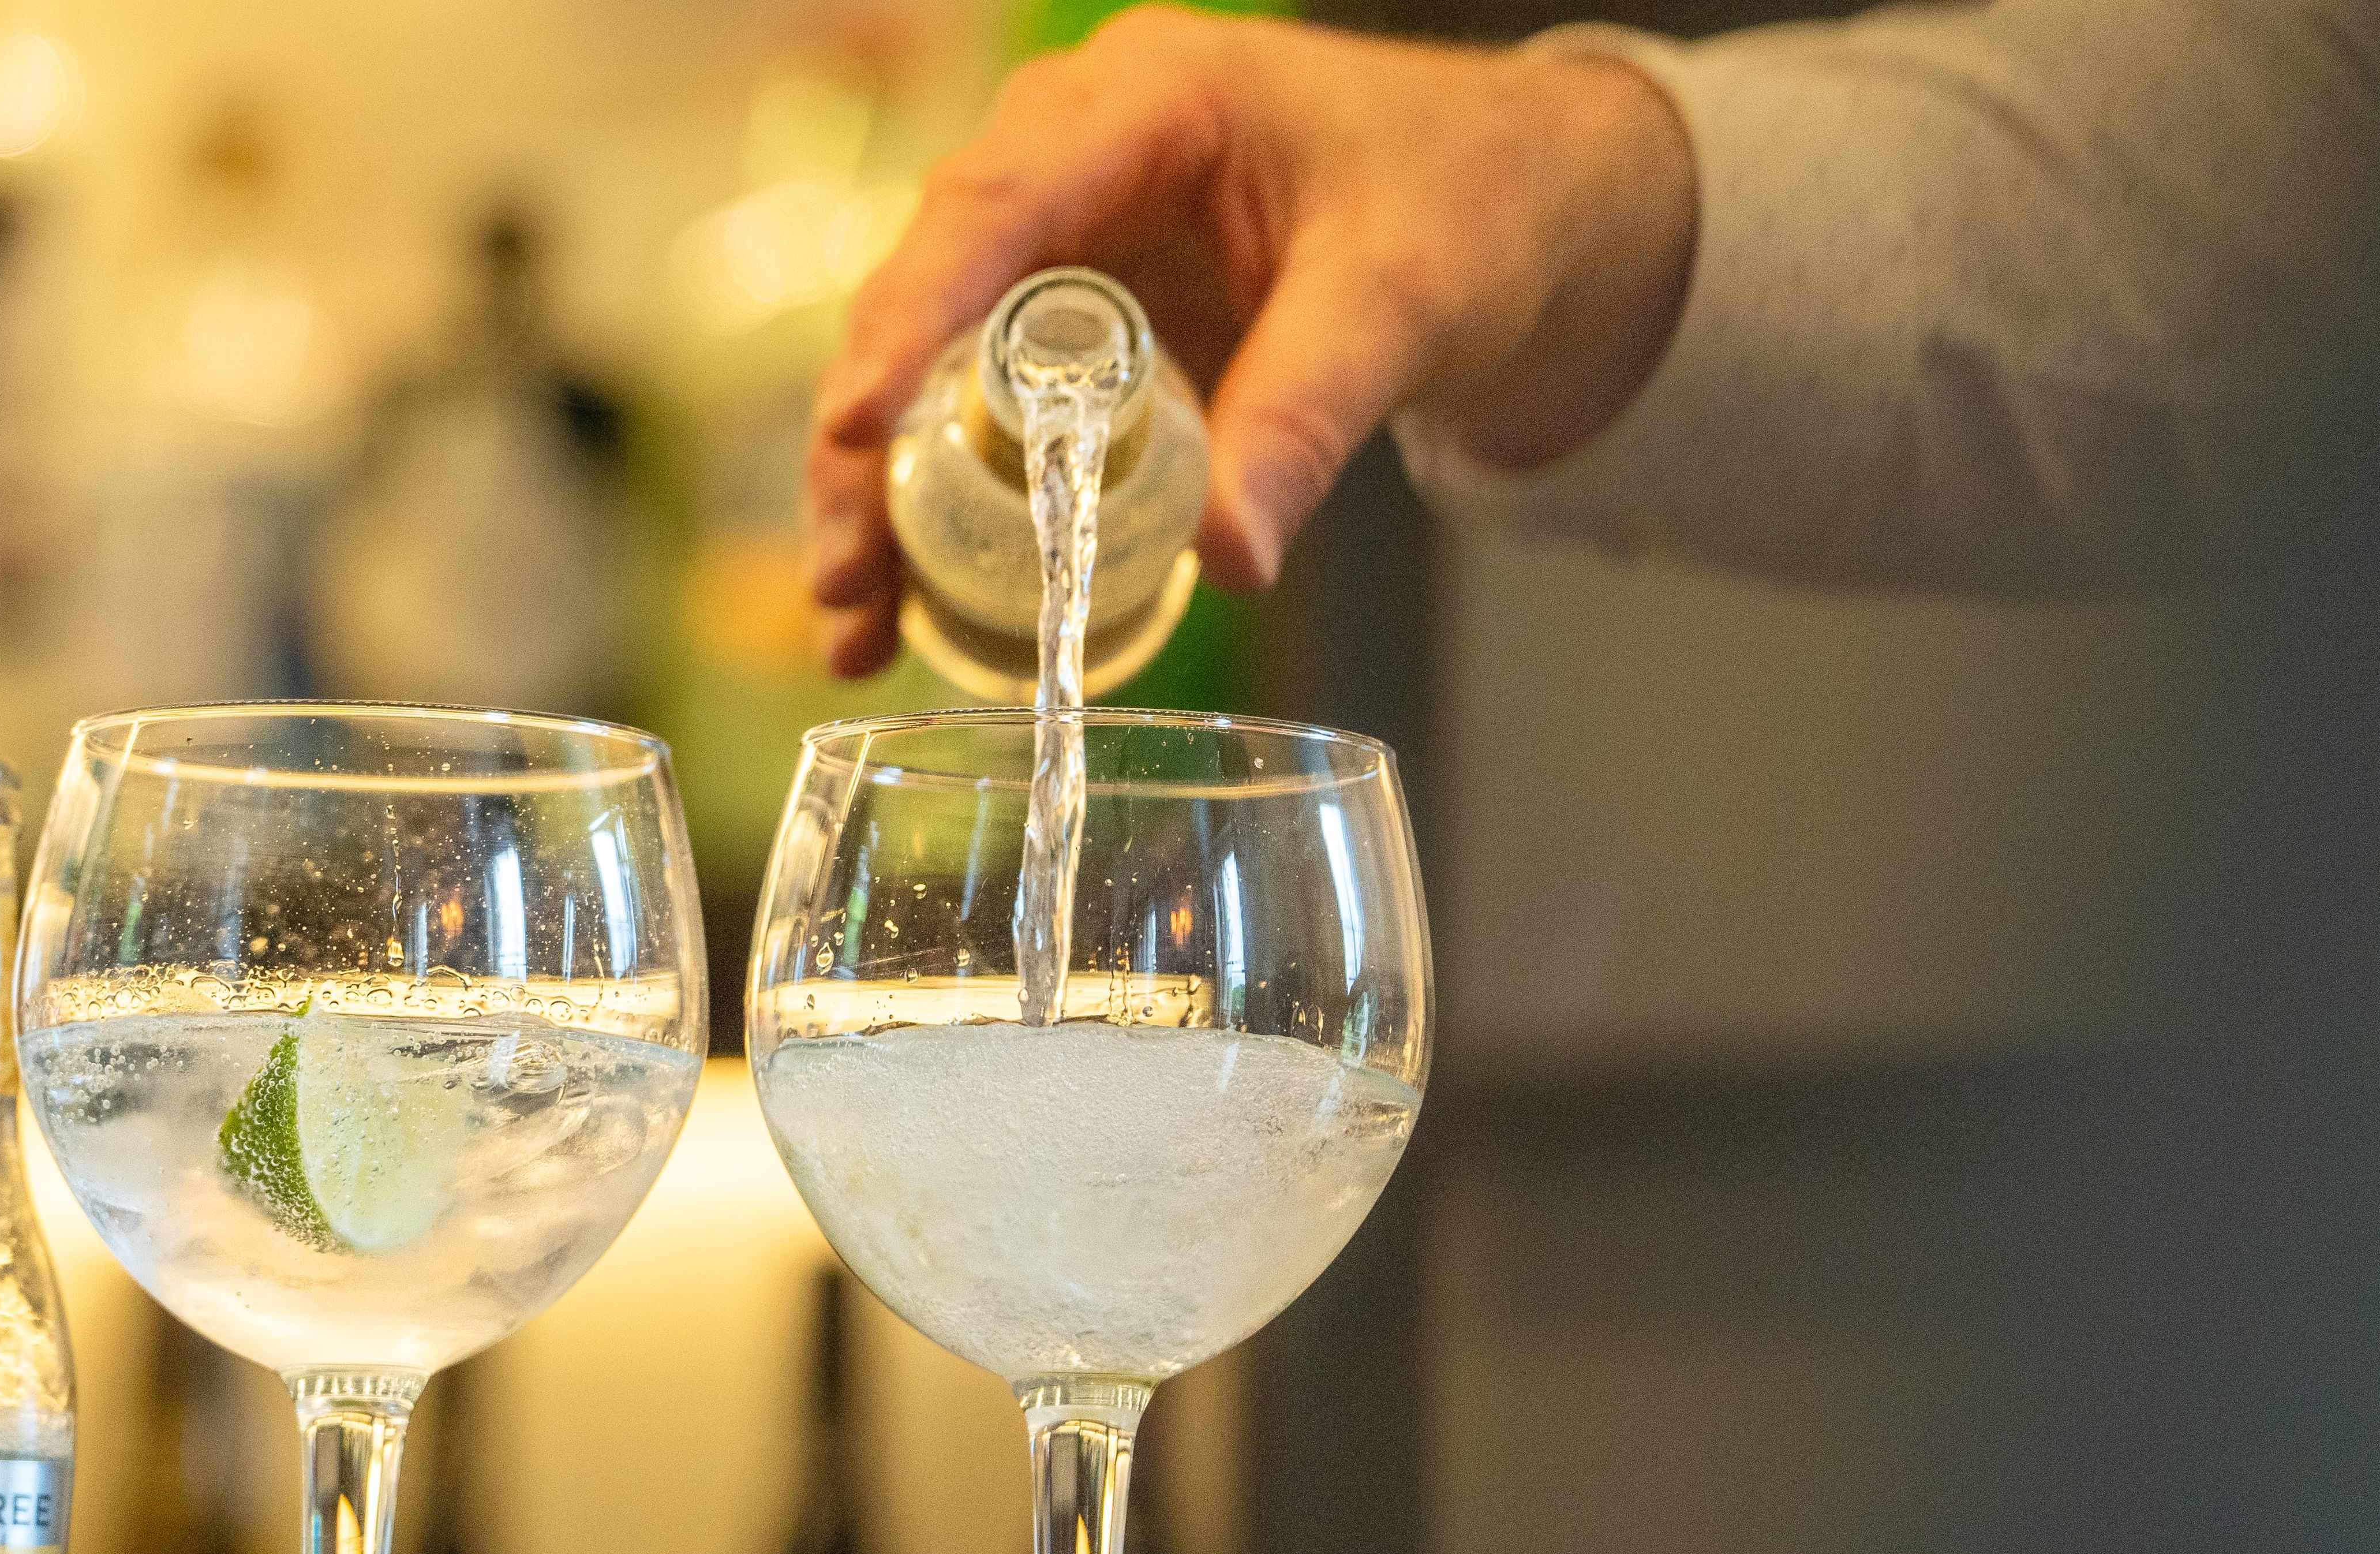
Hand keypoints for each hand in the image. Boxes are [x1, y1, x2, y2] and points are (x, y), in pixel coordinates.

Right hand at [805, 7, 1695, 678]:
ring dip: (888, 495)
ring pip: (937, 364)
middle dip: (870, 445)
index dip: (910, 317)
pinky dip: (951, 506)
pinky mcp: (1085, 320)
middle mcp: (1077, 155)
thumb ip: (1307, 414)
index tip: (857, 426)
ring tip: (860, 626)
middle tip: (848, 578)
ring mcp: (1072, 240)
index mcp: (1148, 100)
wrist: (1531, 211)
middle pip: (928, 294)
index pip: (992, 204)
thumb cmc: (1473, 204)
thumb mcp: (1400, 306)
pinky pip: (989, 410)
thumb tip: (1230, 556)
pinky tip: (915, 609)